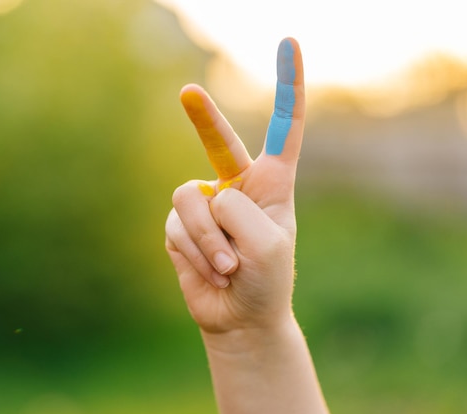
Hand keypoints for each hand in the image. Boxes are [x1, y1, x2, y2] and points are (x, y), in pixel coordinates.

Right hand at [165, 38, 304, 333]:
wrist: (240, 317)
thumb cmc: (268, 280)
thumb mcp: (267, 244)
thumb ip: (237, 210)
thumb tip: (201, 197)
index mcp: (272, 183)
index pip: (283, 129)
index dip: (288, 88)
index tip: (289, 43)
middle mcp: (235, 186)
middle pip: (219, 141)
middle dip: (204, 116)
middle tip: (188, 91)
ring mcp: (205, 204)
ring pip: (191, 199)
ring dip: (209, 239)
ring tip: (228, 266)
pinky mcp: (179, 225)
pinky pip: (178, 225)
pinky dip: (196, 253)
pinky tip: (211, 272)